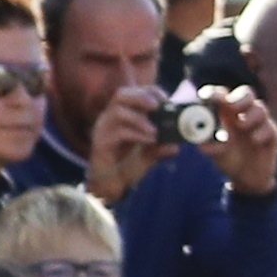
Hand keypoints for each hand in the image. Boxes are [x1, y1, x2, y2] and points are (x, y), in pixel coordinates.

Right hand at [86, 86, 169, 203]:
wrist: (111, 184)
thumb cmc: (128, 164)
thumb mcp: (150, 154)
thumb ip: (161, 148)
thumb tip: (175, 146)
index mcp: (122, 114)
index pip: (133, 93)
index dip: (150, 92)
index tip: (167, 100)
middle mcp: (110, 117)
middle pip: (121, 94)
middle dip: (141, 96)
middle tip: (157, 106)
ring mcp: (104, 128)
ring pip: (118, 111)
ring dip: (140, 119)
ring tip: (155, 132)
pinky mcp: (101, 141)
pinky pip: (117, 131)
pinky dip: (136, 134)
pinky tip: (149, 141)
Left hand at [203, 87, 276, 197]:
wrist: (247, 178)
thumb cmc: (229, 159)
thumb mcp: (216, 154)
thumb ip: (211, 147)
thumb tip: (202, 145)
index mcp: (226, 113)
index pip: (221, 95)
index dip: (215, 93)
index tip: (209, 97)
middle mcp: (243, 114)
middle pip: (246, 94)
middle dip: (239, 98)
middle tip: (231, 106)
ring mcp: (259, 123)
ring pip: (260, 108)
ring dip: (250, 115)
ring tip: (241, 125)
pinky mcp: (272, 135)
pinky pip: (270, 128)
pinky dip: (262, 132)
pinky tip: (255, 140)